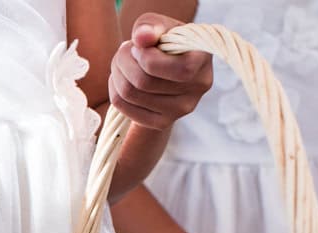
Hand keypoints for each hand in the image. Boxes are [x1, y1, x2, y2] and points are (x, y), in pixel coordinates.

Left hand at [110, 14, 213, 129]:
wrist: (166, 70)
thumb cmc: (164, 42)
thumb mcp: (159, 25)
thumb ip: (150, 25)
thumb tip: (141, 37)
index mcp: (202, 60)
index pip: (168, 68)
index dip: (144, 56)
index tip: (138, 46)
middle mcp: (197, 89)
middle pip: (143, 82)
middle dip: (123, 61)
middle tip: (124, 51)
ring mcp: (180, 110)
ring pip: (130, 94)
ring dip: (117, 73)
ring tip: (123, 62)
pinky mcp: (161, 122)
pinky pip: (123, 107)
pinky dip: (115, 89)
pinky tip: (122, 79)